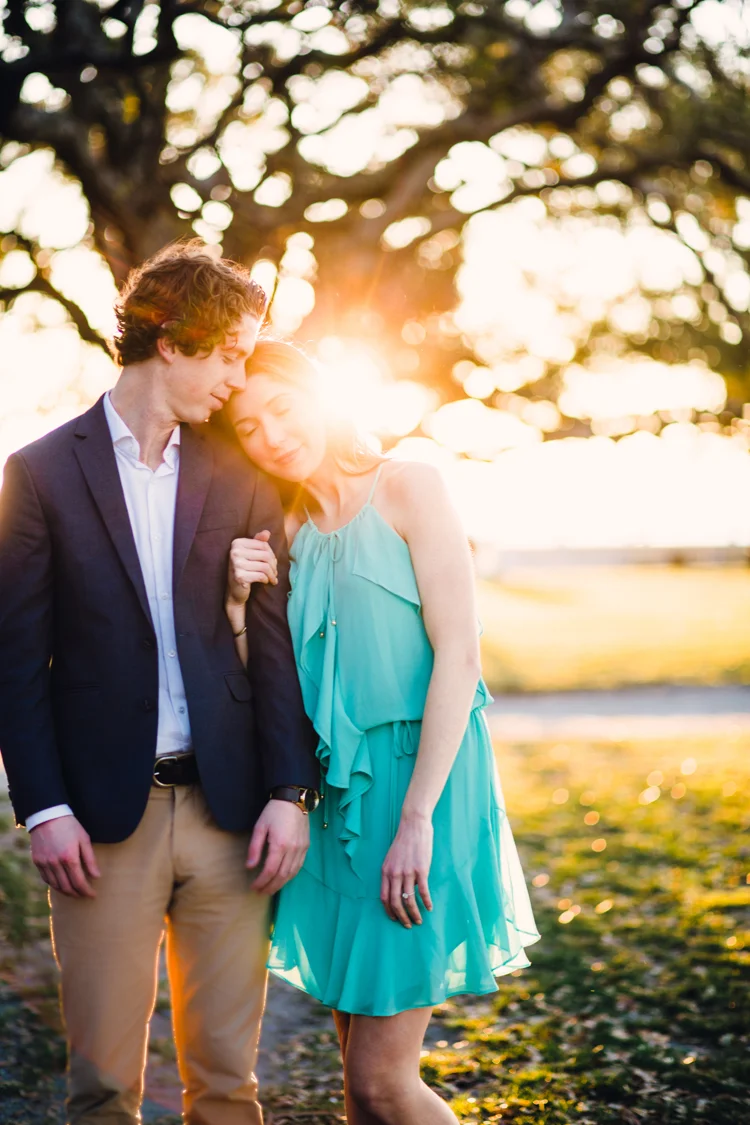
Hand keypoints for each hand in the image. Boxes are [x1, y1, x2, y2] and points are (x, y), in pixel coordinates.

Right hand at [30, 815, 100, 897]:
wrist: (47, 815)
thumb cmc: (69, 825)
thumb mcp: (84, 839)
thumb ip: (90, 859)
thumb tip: (96, 876)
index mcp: (69, 857)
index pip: (79, 882)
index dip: (86, 891)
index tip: (92, 895)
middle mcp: (55, 863)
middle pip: (67, 887)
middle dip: (77, 893)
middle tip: (84, 895)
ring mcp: (45, 863)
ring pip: (55, 885)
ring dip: (65, 891)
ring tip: (74, 892)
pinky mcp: (37, 861)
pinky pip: (46, 878)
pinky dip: (54, 884)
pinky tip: (61, 884)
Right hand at [227, 531, 277, 606]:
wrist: (234, 590)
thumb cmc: (245, 570)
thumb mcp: (251, 554)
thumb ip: (258, 542)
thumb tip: (267, 533)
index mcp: (237, 543)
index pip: (263, 545)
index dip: (272, 554)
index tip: (273, 563)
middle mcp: (235, 552)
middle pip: (266, 555)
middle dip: (274, 566)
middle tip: (275, 573)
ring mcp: (236, 564)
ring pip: (265, 567)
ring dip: (272, 575)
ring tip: (272, 578)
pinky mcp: (239, 576)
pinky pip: (261, 576)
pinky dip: (266, 580)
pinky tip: (265, 582)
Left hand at [247, 799, 309, 894]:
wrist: (294, 799)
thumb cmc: (274, 812)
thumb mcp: (260, 827)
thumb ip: (254, 848)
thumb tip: (250, 866)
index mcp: (280, 845)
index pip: (270, 870)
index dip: (261, 881)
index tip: (253, 887)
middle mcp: (293, 849)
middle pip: (282, 876)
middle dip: (270, 887)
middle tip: (260, 892)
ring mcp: (301, 849)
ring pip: (291, 873)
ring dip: (280, 884)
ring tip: (270, 889)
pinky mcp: (306, 847)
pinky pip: (299, 866)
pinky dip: (290, 876)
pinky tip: (283, 879)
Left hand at [381, 811, 433, 927]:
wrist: (413, 825)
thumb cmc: (404, 841)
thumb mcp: (392, 858)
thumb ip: (393, 873)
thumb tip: (399, 889)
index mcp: (385, 871)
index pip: (384, 897)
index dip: (389, 911)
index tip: (395, 919)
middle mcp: (395, 873)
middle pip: (395, 902)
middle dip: (402, 917)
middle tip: (408, 925)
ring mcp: (408, 872)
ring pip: (408, 900)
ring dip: (414, 913)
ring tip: (419, 921)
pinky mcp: (421, 870)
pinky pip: (423, 891)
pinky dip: (426, 902)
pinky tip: (430, 907)